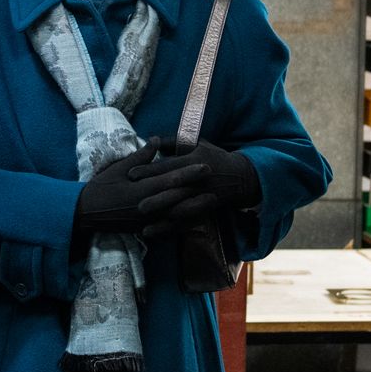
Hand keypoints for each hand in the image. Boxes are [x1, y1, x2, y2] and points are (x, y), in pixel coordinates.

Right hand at [75, 139, 206, 237]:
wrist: (85, 213)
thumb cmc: (100, 187)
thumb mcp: (118, 168)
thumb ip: (141, 156)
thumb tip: (156, 140)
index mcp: (141, 189)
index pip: (170, 180)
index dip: (190, 173)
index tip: (205, 165)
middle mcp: (147, 206)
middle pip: (178, 198)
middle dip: (198, 189)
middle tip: (216, 181)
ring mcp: (147, 221)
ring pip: (177, 216)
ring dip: (197, 208)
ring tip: (213, 201)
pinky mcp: (145, 230)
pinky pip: (169, 229)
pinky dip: (184, 224)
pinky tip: (197, 220)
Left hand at [130, 137, 259, 232]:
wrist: (239, 177)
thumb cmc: (214, 157)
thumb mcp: (198, 144)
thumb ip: (174, 142)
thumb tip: (153, 139)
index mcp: (193, 162)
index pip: (168, 167)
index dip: (149, 171)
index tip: (131, 174)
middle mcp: (197, 181)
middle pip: (172, 189)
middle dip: (154, 196)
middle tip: (135, 202)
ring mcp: (200, 197)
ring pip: (178, 207)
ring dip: (161, 215)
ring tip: (142, 220)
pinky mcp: (202, 210)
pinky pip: (184, 221)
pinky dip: (170, 227)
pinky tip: (154, 232)